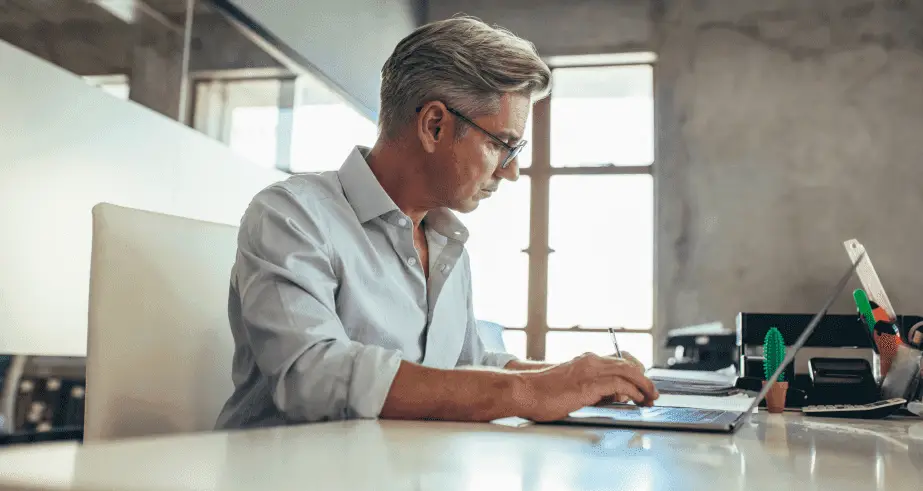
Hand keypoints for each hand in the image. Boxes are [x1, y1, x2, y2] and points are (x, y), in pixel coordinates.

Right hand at [514, 353, 658, 421]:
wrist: (524, 391)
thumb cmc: (543, 393)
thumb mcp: (571, 388)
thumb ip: (592, 389)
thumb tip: (612, 397)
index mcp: (586, 360)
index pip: (619, 360)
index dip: (635, 372)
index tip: (643, 385)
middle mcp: (590, 361)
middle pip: (628, 364)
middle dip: (644, 379)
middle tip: (653, 393)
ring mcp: (590, 371)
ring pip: (627, 371)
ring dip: (643, 386)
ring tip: (650, 398)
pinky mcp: (588, 384)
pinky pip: (619, 384)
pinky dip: (632, 391)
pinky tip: (636, 399)